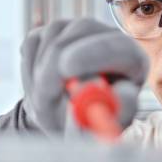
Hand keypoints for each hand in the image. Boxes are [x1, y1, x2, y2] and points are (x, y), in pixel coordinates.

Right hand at [0, 18, 147, 137]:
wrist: (64, 118)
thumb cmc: (87, 125)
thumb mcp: (94, 132)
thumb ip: (102, 119)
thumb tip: (109, 100)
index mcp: (132, 61)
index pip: (120, 47)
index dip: (95, 54)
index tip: (67, 70)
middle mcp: (108, 38)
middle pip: (84, 29)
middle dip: (57, 59)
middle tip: (42, 92)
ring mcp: (80, 30)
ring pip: (53, 38)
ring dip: (41, 76)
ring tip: (46, 103)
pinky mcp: (53, 30)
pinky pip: (33, 43)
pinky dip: (29, 70)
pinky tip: (40, 87)